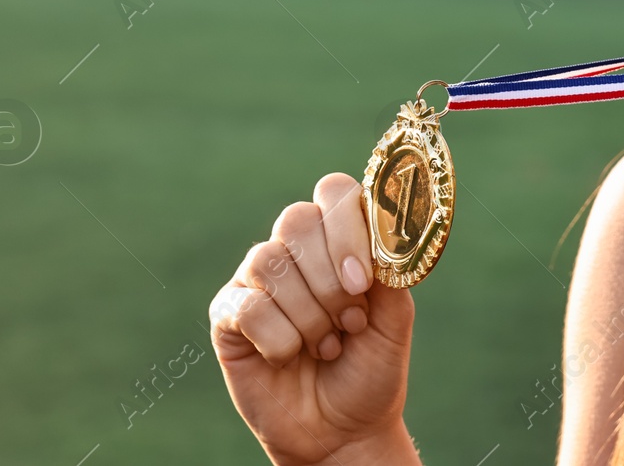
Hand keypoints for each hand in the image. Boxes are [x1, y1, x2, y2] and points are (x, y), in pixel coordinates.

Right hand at [211, 173, 418, 465]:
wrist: (342, 430)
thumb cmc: (369, 369)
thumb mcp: (394, 318)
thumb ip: (390, 268)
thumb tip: (381, 229)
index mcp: (338, 239)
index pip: (334, 192)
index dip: (347, 228)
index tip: (363, 279)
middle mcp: (295, 251)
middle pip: (296, 219)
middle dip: (329, 277)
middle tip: (350, 319)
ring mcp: (258, 279)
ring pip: (269, 262)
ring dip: (309, 314)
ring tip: (326, 345)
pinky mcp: (229, 314)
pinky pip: (248, 306)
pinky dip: (278, 338)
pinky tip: (289, 357)